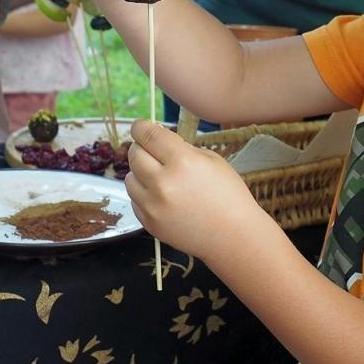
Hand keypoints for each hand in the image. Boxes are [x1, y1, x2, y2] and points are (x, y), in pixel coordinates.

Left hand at [123, 119, 268, 257]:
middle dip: (141, 148)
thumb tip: (160, 142)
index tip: (140, 127)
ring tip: (159, 177)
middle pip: (134, 154)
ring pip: (129, 178)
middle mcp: (163, 183)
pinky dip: (143, 194)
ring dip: (140, 172)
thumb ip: (182, 149)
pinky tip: (162, 197)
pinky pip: (134, 200)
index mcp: (182, 161)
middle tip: (152, 152)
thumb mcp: (212, 160)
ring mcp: (153, 206)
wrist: (233, 236)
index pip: (147, 135)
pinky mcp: (149, 223)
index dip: (140, 127)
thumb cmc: (229, 196)